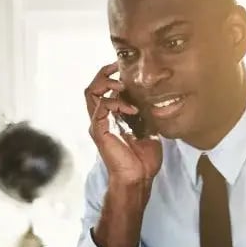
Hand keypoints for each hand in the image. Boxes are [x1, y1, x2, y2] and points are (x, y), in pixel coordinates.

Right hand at [84, 62, 160, 186]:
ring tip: (122, 85)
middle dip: (105, 74)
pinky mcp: (99, 131)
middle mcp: (101, 118)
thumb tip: (155, 100)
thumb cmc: (143, 159)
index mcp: (111, 118)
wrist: (138, 178)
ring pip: (91, 93)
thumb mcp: (149, 130)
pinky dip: (115, 103)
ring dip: (106, 84)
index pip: (103, 90)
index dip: (111, 77)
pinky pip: (100, 108)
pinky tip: (132, 109)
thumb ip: (146, 114)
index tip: (125, 68)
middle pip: (92, 88)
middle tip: (118, 68)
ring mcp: (98, 124)